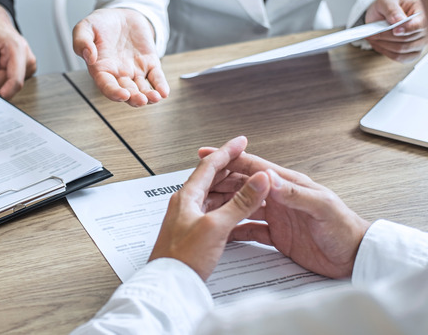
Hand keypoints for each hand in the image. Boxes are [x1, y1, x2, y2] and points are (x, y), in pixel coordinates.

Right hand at [73, 8, 168, 106]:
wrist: (120, 15)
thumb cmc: (100, 24)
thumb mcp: (85, 27)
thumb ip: (81, 41)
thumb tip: (89, 56)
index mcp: (101, 69)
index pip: (106, 86)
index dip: (114, 92)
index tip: (123, 94)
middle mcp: (119, 74)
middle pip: (127, 92)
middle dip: (134, 98)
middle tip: (141, 100)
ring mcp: (135, 71)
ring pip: (142, 89)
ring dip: (149, 96)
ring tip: (155, 97)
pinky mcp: (149, 63)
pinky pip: (156, 77)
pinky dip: (160, 85)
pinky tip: (164, 92)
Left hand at [148, 136, 270, 279]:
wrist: (169, 285)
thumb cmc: (182, 258)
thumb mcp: (216, 227)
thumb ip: (240, 202)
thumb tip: (259, 180)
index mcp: (187, 196)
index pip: (210, 166)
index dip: (228, 152)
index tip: (241, 142)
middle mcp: (187, 204)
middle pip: (213, 179)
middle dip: (234, 171)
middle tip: (253, 167)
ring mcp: (191, 218)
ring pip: (215, 196)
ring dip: (234, 190)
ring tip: (253, 188)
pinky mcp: (196, 233)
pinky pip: (216, 212)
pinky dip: (231, 208)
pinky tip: (241, 211)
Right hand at [198, 147, 370, 278]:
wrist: (355, 257)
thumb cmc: (345, 229)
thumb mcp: (321, 208)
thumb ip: (295, 193)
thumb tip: (270, 178)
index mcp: (290, 185)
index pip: (255, 168)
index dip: (231, 159)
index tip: (210, 153)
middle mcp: (281, 198)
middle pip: (243, 185)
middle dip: (219, 182)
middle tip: (197, 183)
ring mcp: (278, 217)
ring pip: (243, 206)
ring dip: (224, 204)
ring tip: (204, 205)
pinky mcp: (278, 237)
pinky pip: (250, 230)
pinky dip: (235, 229)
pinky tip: (223, 230)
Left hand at [364, 0, 427, 61]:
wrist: (382, 17)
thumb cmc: (386, 8)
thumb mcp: (385, 2)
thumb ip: (392, 9)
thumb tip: (399, 20)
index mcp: (422, 12)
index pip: (421, 24)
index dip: (408, 29)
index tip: (394, 30)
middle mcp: (426, 29)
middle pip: (408, 38)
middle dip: (387, 36)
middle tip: (372, 33)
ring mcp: (421, 42)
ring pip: (403, 49)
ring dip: (385, 45)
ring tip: (373, 38)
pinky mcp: (414, 53)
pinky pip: (401, 58)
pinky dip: (387, 52)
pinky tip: (379, 45)